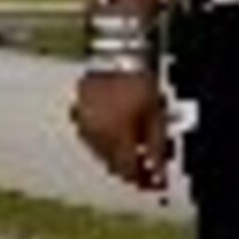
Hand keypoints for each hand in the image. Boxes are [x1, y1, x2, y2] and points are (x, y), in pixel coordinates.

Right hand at [69, 68, 172, 194]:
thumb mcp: (155, 116)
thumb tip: (160, 174)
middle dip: (134, 169)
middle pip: (115, 166)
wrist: (114, 54)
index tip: (159, 183)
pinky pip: (92, 137)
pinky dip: (107, 141)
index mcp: (115, 139)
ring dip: (120, 156)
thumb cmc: (137, 82)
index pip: (129, 173)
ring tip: (137, 149)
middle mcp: (95, 138)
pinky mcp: (78, 115)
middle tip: (150, 168)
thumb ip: (157, 148)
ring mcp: (83, 126)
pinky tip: (119, 134)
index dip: (146, 182)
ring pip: (103, 154)